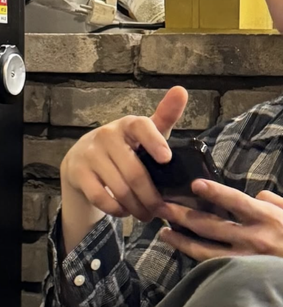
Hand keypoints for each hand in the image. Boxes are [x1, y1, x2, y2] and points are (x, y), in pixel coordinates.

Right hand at [60, 86, 187, 222]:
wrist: (82, 159)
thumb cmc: (125, 146)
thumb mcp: (145, 132)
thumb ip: (165, 116)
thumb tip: (181, 90)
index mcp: (128, 124)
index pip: (142, 127)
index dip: (155, 142)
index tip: (167, 159)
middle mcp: (107, 135)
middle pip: (135, 172)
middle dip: (152, 197)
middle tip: (161, 210)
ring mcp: (90, 154)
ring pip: (120, 189)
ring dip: (137, 207)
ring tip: (147, 215)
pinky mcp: (78, 172)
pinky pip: (102, 198)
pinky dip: (117, 209)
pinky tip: (125, 211)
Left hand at [159, 180, 282, 286]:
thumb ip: (275, 200)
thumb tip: (256, 194)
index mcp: (268, 218)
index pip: (235, 202)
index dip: (214, 193)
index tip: (195, 185)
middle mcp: (254, 238)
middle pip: (211, 225)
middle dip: (183, 214)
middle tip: (162, 206)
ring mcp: (246, 260)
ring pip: (205, 249)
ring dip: (182, 238)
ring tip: (163, 232)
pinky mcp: (242, 276)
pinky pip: (213, 266)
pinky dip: (195, 258)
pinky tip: (182, 251)